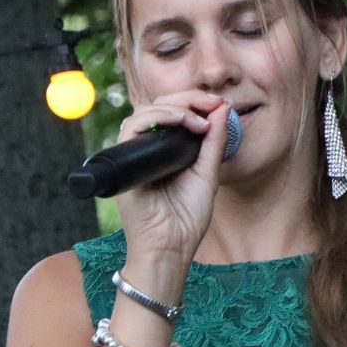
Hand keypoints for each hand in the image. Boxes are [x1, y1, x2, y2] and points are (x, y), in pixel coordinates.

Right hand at [112, 89, 233, 263]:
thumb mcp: (207, 174)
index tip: (219, 104)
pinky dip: (156, 117)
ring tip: (199, 119)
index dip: (196, 102)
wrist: (170, 248)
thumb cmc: (186, 219)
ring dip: (175, 107)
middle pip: (160, 106)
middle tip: (213, 102)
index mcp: (167, 151)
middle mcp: (148, 148)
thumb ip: (213, 142)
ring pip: (145, 111)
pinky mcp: (124, 161)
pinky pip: (132, 127)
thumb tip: (223, 108)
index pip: (175, 113)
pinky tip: (180, 122)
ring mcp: (134, 154)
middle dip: (189, 98)